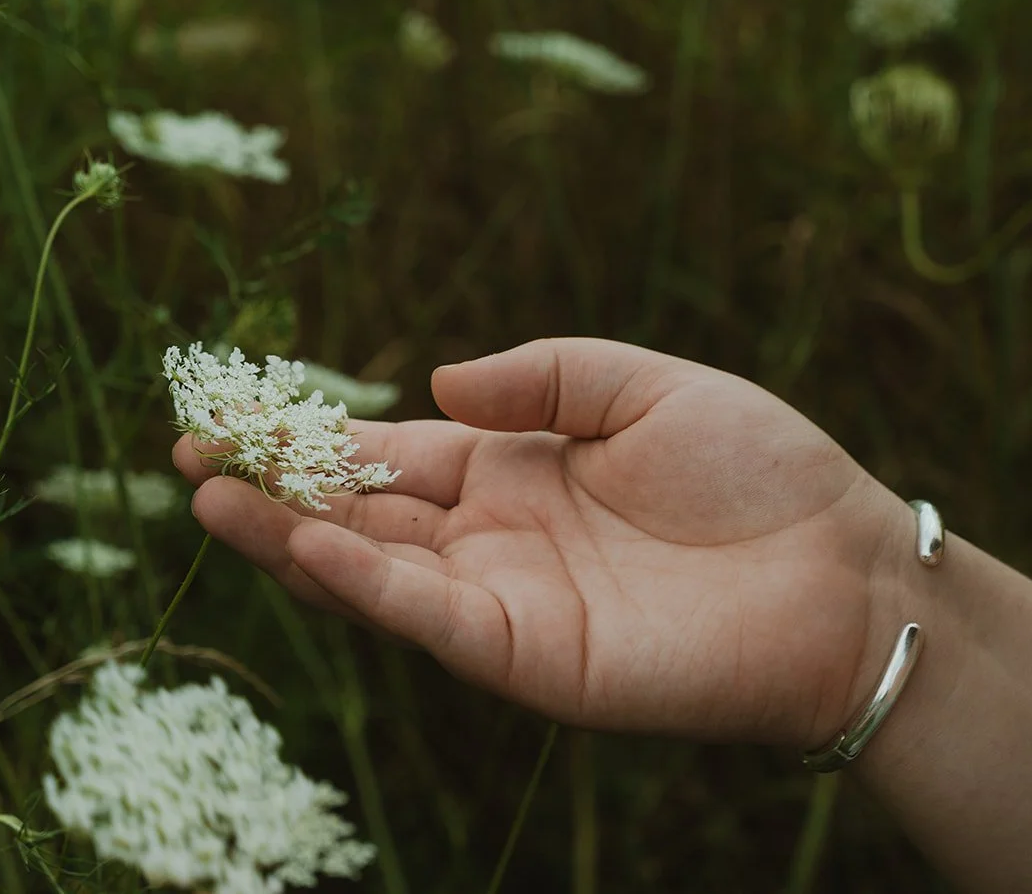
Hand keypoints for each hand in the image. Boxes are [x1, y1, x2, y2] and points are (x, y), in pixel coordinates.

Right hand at [173, 338, 912, 746]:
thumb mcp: (647, 386)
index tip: (234, 410)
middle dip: (273, 486)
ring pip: (373, 572)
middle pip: (360, 512)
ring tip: (211, 497)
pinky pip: (430, 617)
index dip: (313, 433)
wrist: (844, 574)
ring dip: (289, 538)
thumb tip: (432, 376)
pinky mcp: (531, 656)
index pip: (392, 452)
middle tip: (187, 454)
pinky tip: (307, 544)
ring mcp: (506, 601)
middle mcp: (495, 538)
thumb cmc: (764, 473)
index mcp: (517, 469)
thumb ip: (542, 375)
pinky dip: (366, 584)